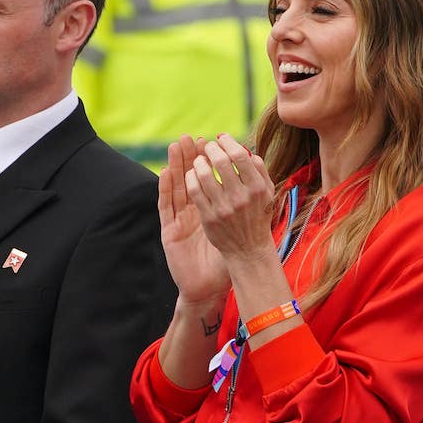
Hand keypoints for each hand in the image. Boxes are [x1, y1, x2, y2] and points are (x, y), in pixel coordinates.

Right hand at [159, 135, 230, 303]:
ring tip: (176, 145)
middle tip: (191, 137)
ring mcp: (179, 220)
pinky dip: (164, 188)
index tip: (211, 140)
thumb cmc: (228, 257)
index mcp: (207, 208)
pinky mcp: (169, 231)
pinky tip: (165, 172)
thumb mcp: (240, 227)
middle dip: (190, 156)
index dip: (206, 158)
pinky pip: (165, 205)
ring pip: (175, 187)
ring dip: (175, 165)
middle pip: (188, 177)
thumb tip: (258, 172)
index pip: (205, 177)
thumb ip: (246, 204)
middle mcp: (192, 211)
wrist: (210, 286)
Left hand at [185, 134, 275, 261]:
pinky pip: (194, 191)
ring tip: (199, 160)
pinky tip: (191, 175)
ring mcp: (223, 208)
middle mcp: (241, 197)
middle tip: (207, 146)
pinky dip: (190, 178)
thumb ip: (259, 170)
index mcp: (257, 187)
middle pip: (220, 161)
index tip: (221, 138)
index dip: (227, 142)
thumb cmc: (258, 216)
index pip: (239, 156)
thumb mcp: (267, 193)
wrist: (249, 249)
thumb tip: (245, 149)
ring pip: (203, 174)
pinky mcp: (209, 217)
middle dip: (210, 149)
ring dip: (198, 162)